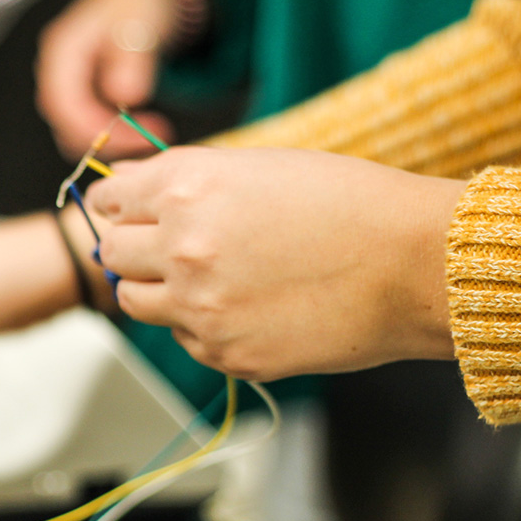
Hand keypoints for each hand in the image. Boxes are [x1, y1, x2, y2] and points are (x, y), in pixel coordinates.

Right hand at [36, 0, 178, 160]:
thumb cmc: (137, 4)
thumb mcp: (138, 27)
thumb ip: (129, 62)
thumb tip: (123, 97)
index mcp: (61, 54)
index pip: (64, 107)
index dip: (95, 129)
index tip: (132, 136)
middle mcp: (58, 74)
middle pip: (68, 127)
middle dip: (109, 139)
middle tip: (148, 139)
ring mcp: (69, 89)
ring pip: (79, 134)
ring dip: (114, 142)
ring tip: (151, 134)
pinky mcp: (83, 99)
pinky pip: (92, 129)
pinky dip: (117, 137)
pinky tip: (143, 129)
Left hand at [87, 146, 465, 380]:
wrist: (411, 265)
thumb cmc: (349, 205)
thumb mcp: (259, 167)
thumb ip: (185, 181)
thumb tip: (132, 191)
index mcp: (188, 187)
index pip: (109, 200)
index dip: (118, 206)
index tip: (125, 213)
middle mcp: (182, 246)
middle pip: (111, 253)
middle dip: (130, 249)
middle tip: (161, 250)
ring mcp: (200, 307)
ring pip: (134, 302)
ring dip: (155, 290)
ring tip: (200, 281)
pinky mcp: (224, 353)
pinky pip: (183, 339)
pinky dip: (198, 326)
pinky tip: (243, 309)